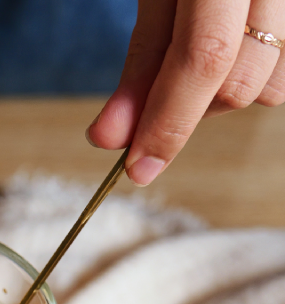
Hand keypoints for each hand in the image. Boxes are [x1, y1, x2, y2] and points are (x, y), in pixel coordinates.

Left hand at [88, 0, 284, 185]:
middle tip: (143, 114)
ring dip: (215, 100)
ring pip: (267, 81)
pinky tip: (217, 60)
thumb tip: (111, 137)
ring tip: (180, 73)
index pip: (203, 60)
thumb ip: (138, 59)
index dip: (168, 123)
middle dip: (185, 115)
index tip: (137, 168)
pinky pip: (282, 63)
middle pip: (239, 83)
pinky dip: (243, 77)